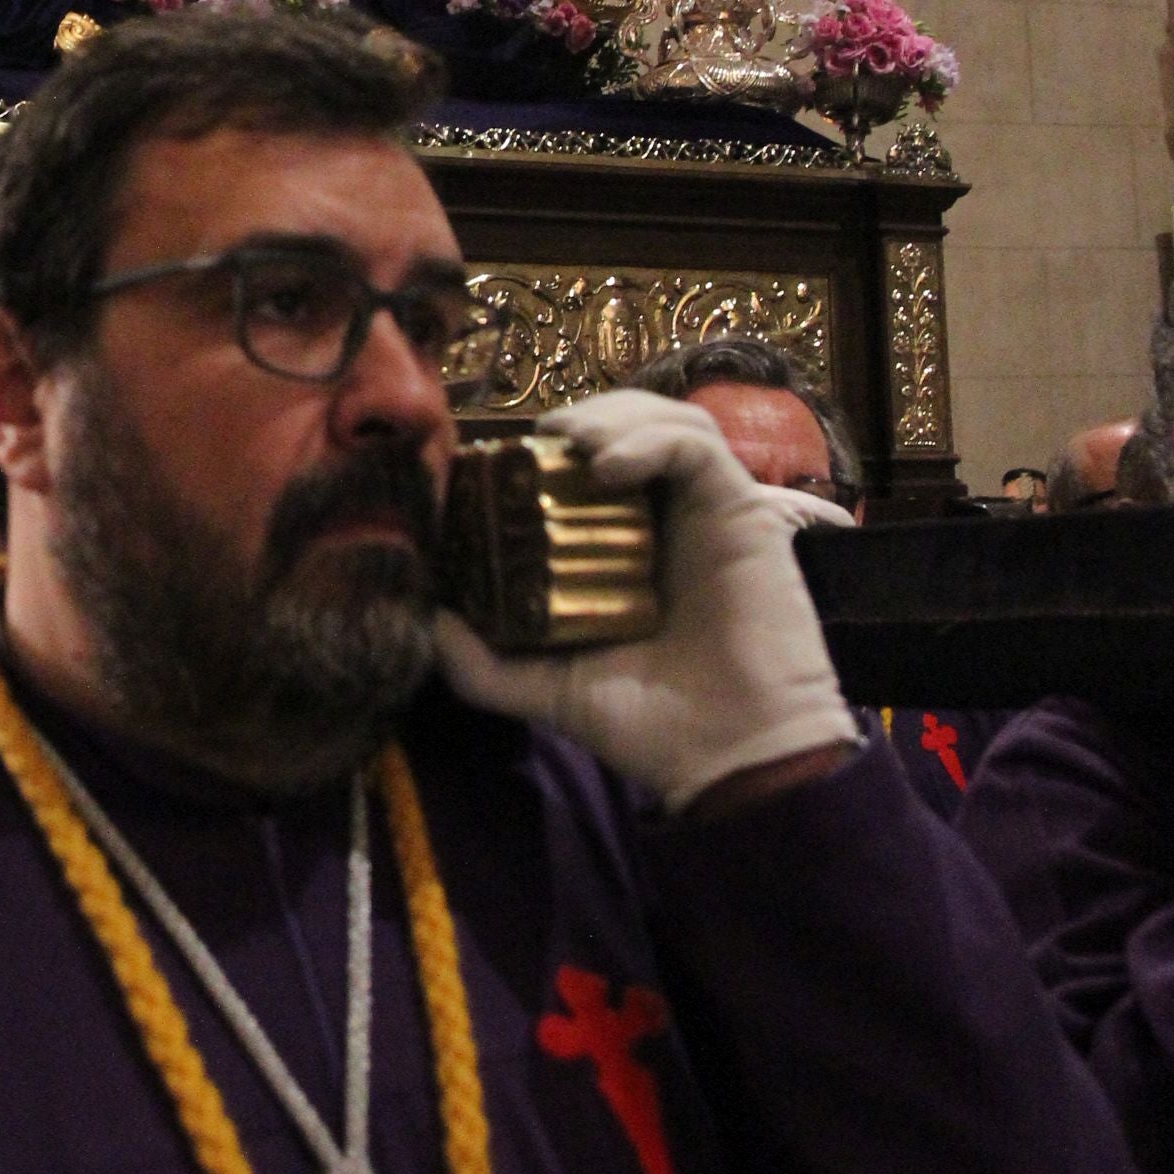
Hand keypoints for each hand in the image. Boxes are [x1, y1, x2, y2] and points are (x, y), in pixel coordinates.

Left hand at [434, 389, 855, 806]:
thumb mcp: (546, 689)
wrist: (729, 758)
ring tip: (571, 439)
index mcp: (626, 548)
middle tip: (540, 436)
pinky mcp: (745, 511)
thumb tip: (428, 623)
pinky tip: (607, 466)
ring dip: (617, 416)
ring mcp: (708, 511)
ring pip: (669, 421)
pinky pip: (699, 448)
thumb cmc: (650, 726)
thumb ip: (482, 666)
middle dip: (584, 416)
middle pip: (631, 427)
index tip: (499, 460)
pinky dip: (652, 440)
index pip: (589, 467)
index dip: (547, 450)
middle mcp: (670, 520)